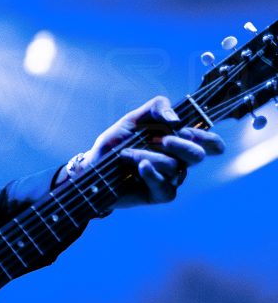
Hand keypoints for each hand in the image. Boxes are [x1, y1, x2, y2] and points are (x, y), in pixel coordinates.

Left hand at [78, 96, 224, 208]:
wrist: (93, 166)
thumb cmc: (115, 143)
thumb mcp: (132, 119)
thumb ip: (155, 108)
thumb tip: (175, 118)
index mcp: (178, 141)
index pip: (210, 143)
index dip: (207, 138)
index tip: (187, 131)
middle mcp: (179, 160)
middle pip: (198, 155)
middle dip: (180, 145)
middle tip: (161, 140)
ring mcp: (170, 179)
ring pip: (174, 167)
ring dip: (147, 155)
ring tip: (125, 153)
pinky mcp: (159, 194)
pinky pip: (165, 187)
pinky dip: (151, 174)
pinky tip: (139, 167)